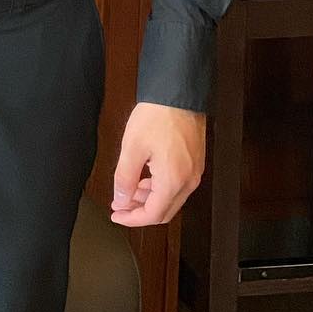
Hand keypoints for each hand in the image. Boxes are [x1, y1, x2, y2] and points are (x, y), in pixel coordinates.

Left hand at [110, 102, 205, 226]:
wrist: (179, 92)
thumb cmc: (158, 116)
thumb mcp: (132, 148)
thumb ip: (125, 178)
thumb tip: (121, 200)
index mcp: (174, 180)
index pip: (154, 214)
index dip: (132, 219)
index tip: (117, 215)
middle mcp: (189, 180)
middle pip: (165, 211)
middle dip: (140, 211)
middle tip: (120, 206)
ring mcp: (195, 171)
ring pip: (171, 198)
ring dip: (149, 199)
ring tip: (128, 190)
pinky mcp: (195, 161)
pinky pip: (178, 185)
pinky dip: (160, 187)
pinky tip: (144, 177)